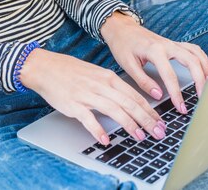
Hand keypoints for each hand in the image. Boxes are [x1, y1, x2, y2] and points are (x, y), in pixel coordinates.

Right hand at [20, 45, 165, 145]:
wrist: (46, 67)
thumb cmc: (71, 72)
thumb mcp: (96, 75)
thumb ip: (112, 88)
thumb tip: (128, 102)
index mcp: (109, 77)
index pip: (135, 95)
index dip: (150, 110)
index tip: (160, 121)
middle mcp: (102, 85)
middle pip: (129, 104)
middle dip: (147, 119)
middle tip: (159, 132)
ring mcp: (88, 94)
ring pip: (115, 110)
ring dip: (130, 125)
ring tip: (140, 137)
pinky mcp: (74, 104)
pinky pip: (89, 119)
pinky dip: (98, 130)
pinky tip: (105, 140)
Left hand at [101, 12, 207, 117]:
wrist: (122, 28)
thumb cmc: (123, 45)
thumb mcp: (127, 64)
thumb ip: (143, 81)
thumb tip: (158, 95)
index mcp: (155, 50)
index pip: (170, 75)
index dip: (177, 94)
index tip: (181, 107)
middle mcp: (167, 45)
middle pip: (192, 61)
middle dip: (200, 81)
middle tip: (202, 98)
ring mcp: (172, 43)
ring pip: (196, 54)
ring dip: (205, 69)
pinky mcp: (174, 44)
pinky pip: (193, 49)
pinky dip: (202, 59)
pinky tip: (204, 70)